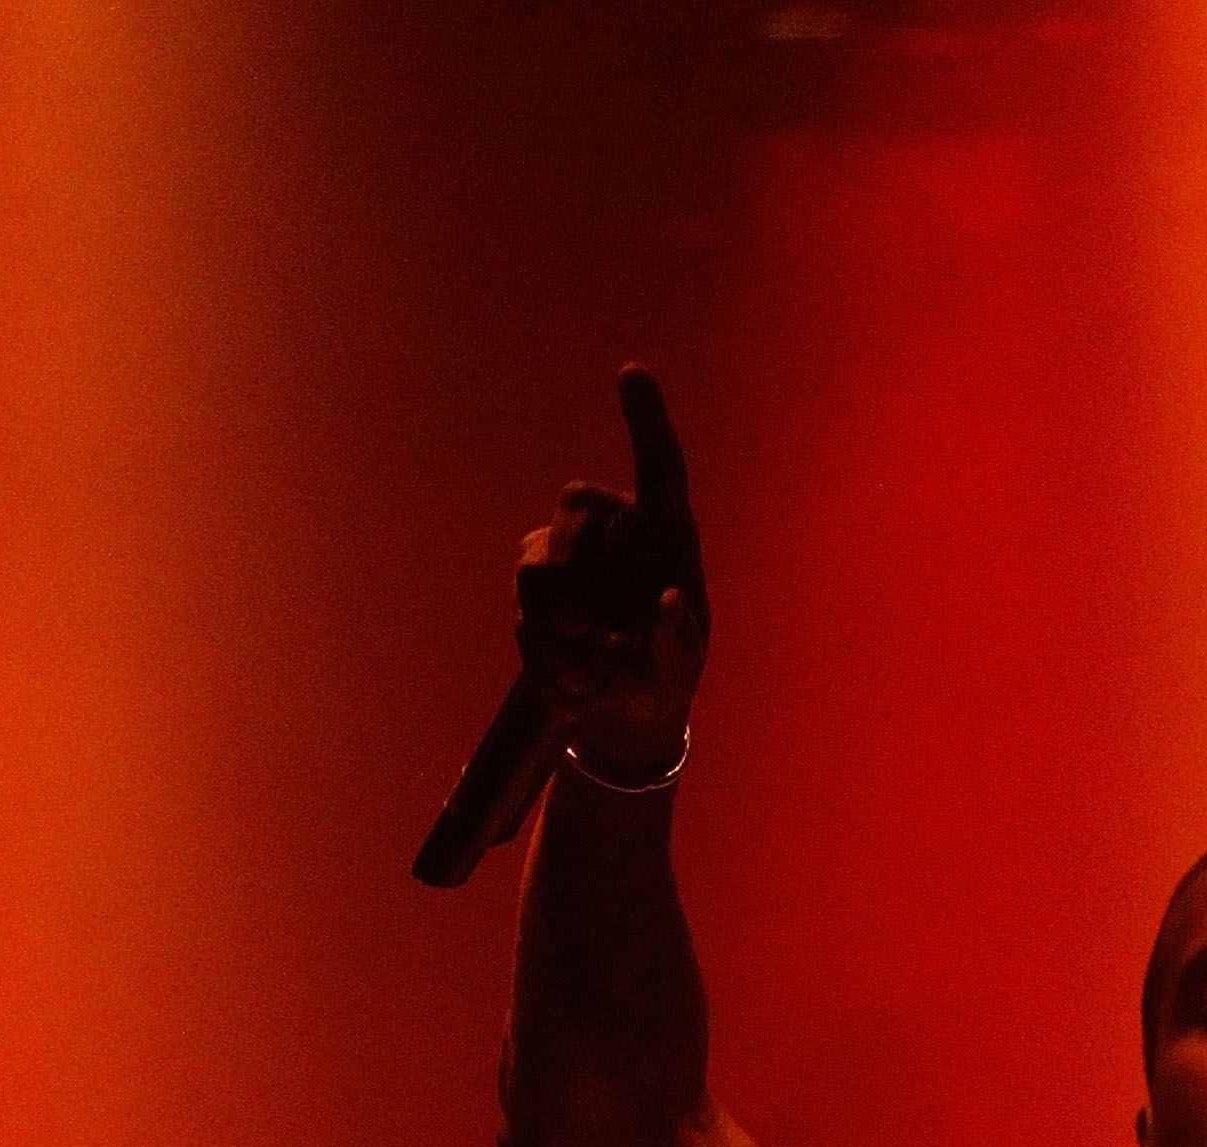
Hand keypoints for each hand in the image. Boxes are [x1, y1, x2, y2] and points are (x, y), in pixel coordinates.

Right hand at [515, 365, 709, 771]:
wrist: (623, 714)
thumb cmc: (667, 676)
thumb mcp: (682, 671)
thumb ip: (680, 642)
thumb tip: (668, 601)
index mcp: (666, 535)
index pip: (659, 467)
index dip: (646, 419)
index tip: (632, 373)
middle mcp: (613, 531)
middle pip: (576, 501)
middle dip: (578, 565)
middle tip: (599, 634)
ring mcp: (566, 555)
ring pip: (535, 562)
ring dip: (561, 626)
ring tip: (595, 670)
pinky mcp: (534, 588)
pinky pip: (524, 613)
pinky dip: (549, 658)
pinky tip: (579, 681)